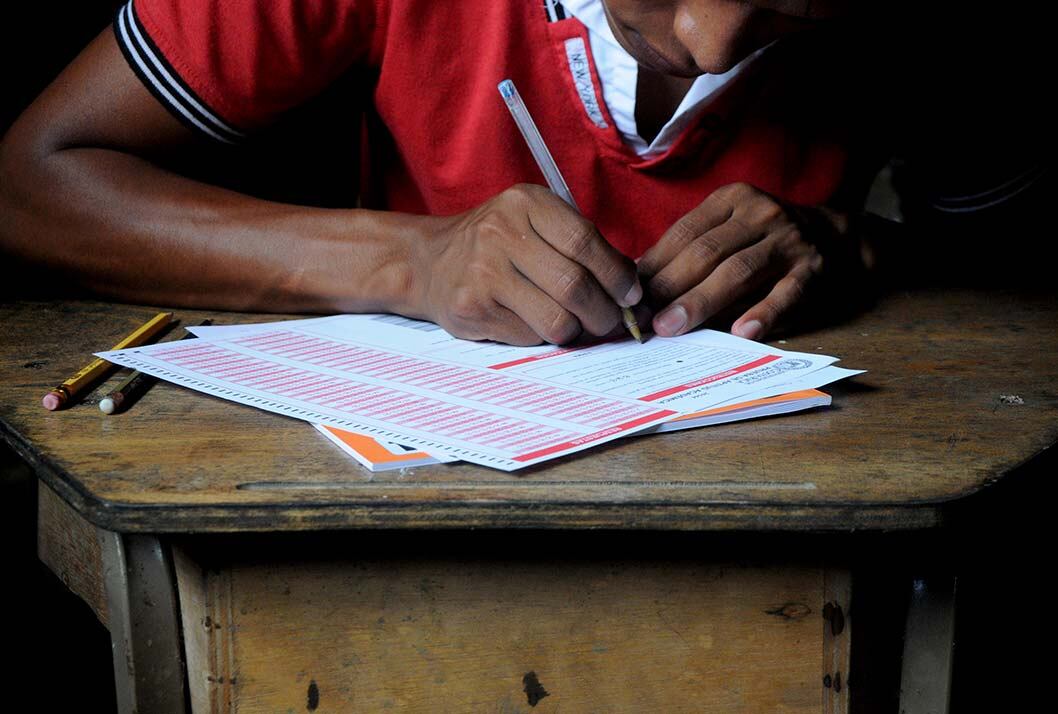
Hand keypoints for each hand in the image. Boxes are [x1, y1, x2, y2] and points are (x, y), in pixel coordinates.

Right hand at [412, 184, 641, 345]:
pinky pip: (530, 336)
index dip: (617, 275)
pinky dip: (545, 337)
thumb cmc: (498, 244)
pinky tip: (537, 323)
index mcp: (525, 203)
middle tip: (613, 321)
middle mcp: (500, 233)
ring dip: (579, 331)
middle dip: (605, 312)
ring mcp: (482, 273)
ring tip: (580, 326)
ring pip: (557, 319)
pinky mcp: (472, 309)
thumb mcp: (534, 222)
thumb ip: (580, 245)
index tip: (631, 295)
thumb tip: (631, 287)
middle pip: (575, 286)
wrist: (430, 261)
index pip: (586, 242)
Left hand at [638, 182, 861, 340]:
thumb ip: (690, 250)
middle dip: (669, 286)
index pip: (684, 232)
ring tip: (672, 327)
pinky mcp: (813, 270)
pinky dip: (763, 313)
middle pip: (706, 252)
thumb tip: (637, 279)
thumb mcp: (729, 229)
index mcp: (732, 200)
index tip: (628, 294)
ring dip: (701, 301)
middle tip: (642, 318)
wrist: (837, 236)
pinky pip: (786, 293)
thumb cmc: (764, 239)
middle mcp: (761, 213)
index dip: (654, 264)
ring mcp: (789, 241)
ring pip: (738, 271)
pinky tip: (742, 333)